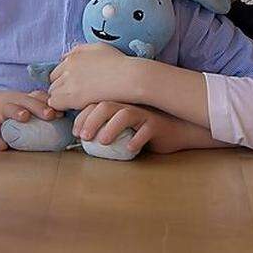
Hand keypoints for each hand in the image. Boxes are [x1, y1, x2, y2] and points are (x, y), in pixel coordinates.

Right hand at [0, 89, 61, 150]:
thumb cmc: (10, 106)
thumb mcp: (23, 102)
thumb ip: (40, 107)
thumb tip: (66, 118)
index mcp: (24, 98)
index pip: (39, 97)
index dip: (50, 103)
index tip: (62, 112)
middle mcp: (13, 102)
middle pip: (27, 101)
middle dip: (39, 107)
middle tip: (50, 114)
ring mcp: (0, 112)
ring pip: (9, 109)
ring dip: (17, 112)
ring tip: (25, 117)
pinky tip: (3, 145)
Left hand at [47, 43, 135, 110]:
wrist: (128, 77)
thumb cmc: (118, 63)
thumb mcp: (98, 48)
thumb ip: (79, 49)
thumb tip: (63, 56)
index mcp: (74, 56)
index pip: (57, 71)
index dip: (65, 80)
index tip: (74, 87)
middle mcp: (68, 67)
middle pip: (53, 82)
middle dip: (61, 89)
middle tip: (75, 96)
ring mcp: (69, 82)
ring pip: (53, 93)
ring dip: (61, 98)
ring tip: (75, 103)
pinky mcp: (72, 96)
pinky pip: (55, 103)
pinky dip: (61, 106)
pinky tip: (73, 108)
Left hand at [73, 102, 189, 154]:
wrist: (176, 130)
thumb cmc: (144, 129)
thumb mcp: (123, 126)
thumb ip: (106, 126)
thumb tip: (82, 138)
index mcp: (118, 104)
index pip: (96, 104)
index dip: (83, 116)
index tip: (76, 132)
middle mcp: (129, 106)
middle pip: (106, 106)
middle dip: (92, 120)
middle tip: (84, 137)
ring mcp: (143, 114)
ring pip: (126, 114)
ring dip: (111, 127)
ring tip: (103, 141)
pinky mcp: (157, 125)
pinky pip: (146, 130)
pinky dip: (137, 139)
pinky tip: (130, 149)